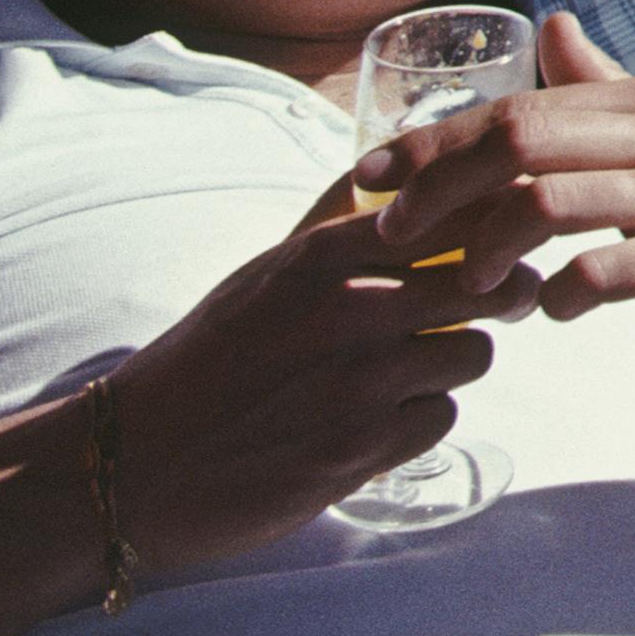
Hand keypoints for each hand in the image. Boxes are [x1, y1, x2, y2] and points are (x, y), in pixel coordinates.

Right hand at [110, 196, 523, 569]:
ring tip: (407, 369)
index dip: (495, 224)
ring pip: (474, 353)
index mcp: (318, 257)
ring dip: (452, 363)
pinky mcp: (358, 450)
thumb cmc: (208, 359)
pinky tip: (377, 420)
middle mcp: (344, 312)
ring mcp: (355, 383)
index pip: (456, 213)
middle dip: (499, 294)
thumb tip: (399, 172)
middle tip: (489, 303)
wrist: (132, 463)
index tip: (502, 236)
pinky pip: (441, 417)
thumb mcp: (264, 274)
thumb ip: (335, 225)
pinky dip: (420, 419)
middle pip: (490, 282)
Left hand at [370, 17, 634, 345]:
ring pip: (550, 203)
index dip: (431, 140)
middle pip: (519, 142)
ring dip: (486, 248)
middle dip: (435, 187)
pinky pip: (607, 271)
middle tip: (389, 234)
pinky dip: (559, 295)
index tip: (367, 174)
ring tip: (468, 282)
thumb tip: (548, 27)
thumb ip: (609, 84)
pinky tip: (550, 309)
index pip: (519, 106)